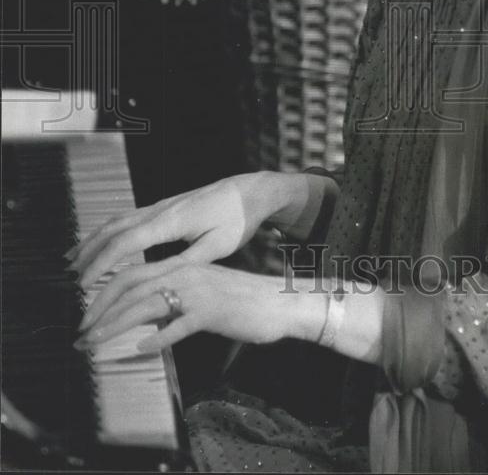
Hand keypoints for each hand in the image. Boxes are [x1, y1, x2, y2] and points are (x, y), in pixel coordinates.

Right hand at [69, 171, 309, 292]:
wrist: (249, 191)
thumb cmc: (237, 220)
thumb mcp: (217, 247)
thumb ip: (187, 262)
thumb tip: (159, 280)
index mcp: (170, 221)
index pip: (125, 244)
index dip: (100, 265)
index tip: (82, 285)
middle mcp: (159, 210)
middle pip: (112, 231)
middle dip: (88, 254)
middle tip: (68, 279)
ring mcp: (160, 206)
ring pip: (116, 221)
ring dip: (93, 240)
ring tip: (72, 260)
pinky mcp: (164, 207)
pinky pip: (127, 218)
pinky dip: (107, 231)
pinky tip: (102, 242)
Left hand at [74, 262, 326, 353]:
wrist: (278, 301)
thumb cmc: (240, 301)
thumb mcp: (201, 294)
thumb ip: (173, 301)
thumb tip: (143, 318)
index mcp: (181, 267)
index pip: (131, 274)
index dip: (103, 293)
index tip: (85, 316)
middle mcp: (185, 274)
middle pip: (131, 285)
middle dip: (99, 309)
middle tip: (80, 332)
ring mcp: (198, 292)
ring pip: (147, 305)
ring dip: (116, 324)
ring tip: (96, 343)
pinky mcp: (212, 312)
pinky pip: (178, 325)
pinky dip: (157, 337)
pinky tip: (142, 348)